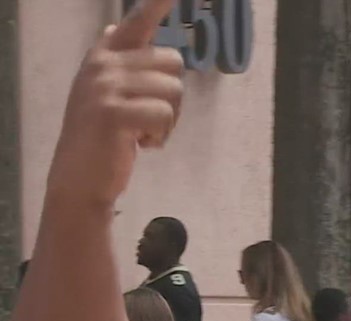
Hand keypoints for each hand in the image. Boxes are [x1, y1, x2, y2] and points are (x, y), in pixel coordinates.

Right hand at [48, 0, 182, 211]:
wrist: (80, 176)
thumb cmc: (102, 134)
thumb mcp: (107, 91)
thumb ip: (119, 59)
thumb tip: (120, 24)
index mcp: (103, 55)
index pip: (136, 22)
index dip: (156, 4)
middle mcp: (102, 63)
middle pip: (173, 62)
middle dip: (174, 96)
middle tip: (152, 119)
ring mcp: (105, 86)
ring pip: (173, 90)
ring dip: (169, 120)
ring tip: (144, 133)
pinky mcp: (113, 112)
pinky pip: (164, 114)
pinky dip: (162, 135)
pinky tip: (143, 144)